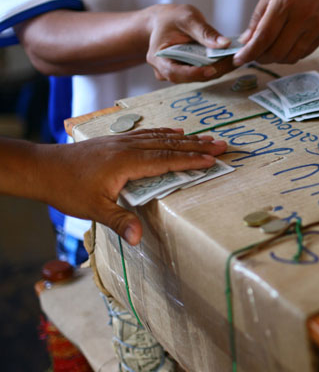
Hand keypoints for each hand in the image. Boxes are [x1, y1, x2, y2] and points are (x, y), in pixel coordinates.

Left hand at [38, 129, 226, 244]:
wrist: (43, 167)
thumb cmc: (67, 189)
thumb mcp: (93, 209)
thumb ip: (119, 221)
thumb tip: (138, 239)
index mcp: (127, 162)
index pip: (166, 160)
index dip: (191, 160)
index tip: (213, 160)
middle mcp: (129, 147)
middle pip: (170, 144)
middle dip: (198, 145)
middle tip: (222, 144)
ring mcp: (123, 141)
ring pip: (161, 137)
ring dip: (186, 138)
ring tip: (207, 138)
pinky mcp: (117, 140)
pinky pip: (148, 133)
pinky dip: (166, 132)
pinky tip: (175, 132)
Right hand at [145, 4, 234, 82]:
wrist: (165, 21)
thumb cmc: (172, 18)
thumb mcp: (188, 18)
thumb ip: (204, 32)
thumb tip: (225, 44)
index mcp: (158, 57)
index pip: (174, 72)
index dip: (194, 73)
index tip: (212, 69)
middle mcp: (166, 70)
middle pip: (191, 77)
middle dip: (214, 70)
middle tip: (234, 60)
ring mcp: (178, 73)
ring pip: (200, 77)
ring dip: (219, 69)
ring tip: (235, 57)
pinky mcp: (189, 71)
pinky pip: (204, 72)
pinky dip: (217, 66)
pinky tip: (229, 58)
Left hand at [233, 0, 318, 65]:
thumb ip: (258, 16)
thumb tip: (246, 41)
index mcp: (285, 2)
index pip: (264, 36)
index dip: (249, 52)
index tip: (238, 60)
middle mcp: (303, 16)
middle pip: (277, 51)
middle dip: (261, 58)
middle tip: (253, 55)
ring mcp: (316, 26)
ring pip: (291, 56)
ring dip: (276, 59)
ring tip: (268, 50)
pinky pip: (304, 53)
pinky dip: (290, 54)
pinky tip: (284, 46)